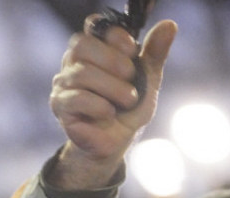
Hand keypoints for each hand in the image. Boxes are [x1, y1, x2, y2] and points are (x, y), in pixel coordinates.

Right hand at [48, 16, 176, 188]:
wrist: (116, 141)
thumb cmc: (128, 108)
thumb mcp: (147, 79)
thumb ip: (154, 53)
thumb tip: (169, 25)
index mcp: (95, 50)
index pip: (95, 27)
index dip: (114, 36)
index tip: (133, 50)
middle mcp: (74, 63)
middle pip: (82, 45)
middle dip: (112, 59)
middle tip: (130, 76)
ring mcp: (63, 84)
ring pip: (82, 74)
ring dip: (112, 88)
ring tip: (128, 100)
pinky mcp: (60, 105)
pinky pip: (76, 98)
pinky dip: (99, 105)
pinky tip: (109, 113)